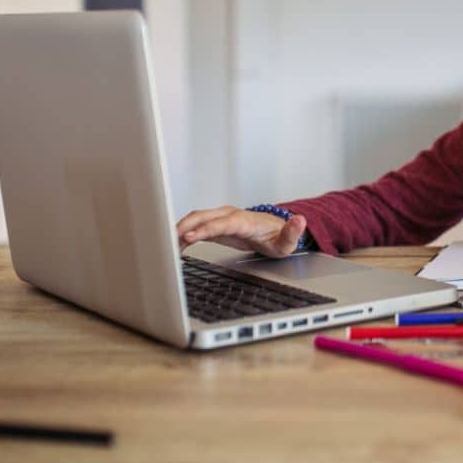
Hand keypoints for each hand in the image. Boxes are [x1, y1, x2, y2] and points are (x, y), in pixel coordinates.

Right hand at [176, 206, 307, 257]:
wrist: (276, 232)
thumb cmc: (278, 238)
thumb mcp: (288, 241)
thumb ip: (293, 232)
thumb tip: (300, 220)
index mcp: (245, 220)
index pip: (223, 223)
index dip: (206, 229)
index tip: (190, 237)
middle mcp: (230, 215)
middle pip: (203, 216)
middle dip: (184, 226)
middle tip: (165, 241)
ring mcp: (221, 218)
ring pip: (196, 219)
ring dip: (179, 229)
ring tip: (163, 244)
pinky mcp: (215, 225)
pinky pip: (195, 226)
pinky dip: (182, 234)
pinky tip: (173, 247)